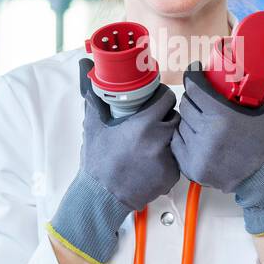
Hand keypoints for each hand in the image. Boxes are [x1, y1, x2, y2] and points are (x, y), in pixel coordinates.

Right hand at [47, 58, 179, 263]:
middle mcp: (160, 141)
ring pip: (178, 138)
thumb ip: (94, 94)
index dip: (162, 97)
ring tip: (151, 141)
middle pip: (176, 117)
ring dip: (169, 136)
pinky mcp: (171, 176)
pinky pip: (177, 158)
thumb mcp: (93, 125)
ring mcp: (168, 159)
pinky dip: (168, 157)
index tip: (155, 99)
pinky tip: (152, 159)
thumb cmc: (98, 163)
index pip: (168, 98)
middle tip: (152, 121)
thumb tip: (85, 67)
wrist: (101, 196)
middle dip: (166, 116)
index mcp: (144, 124)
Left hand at [172, 64, 263, 191]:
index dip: (194, 76)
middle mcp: (207, 134)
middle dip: (193, 97)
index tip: (196, 72)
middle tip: (202, 97)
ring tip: (201, 117)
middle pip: (187, 104)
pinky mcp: (190, 167)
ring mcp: (197, 153)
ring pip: (181, 123)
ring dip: (188, 118)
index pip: (194, 87)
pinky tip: (194, 134)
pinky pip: (177, 142)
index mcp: (222, 116)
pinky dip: (184, 136)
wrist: (262, 176)